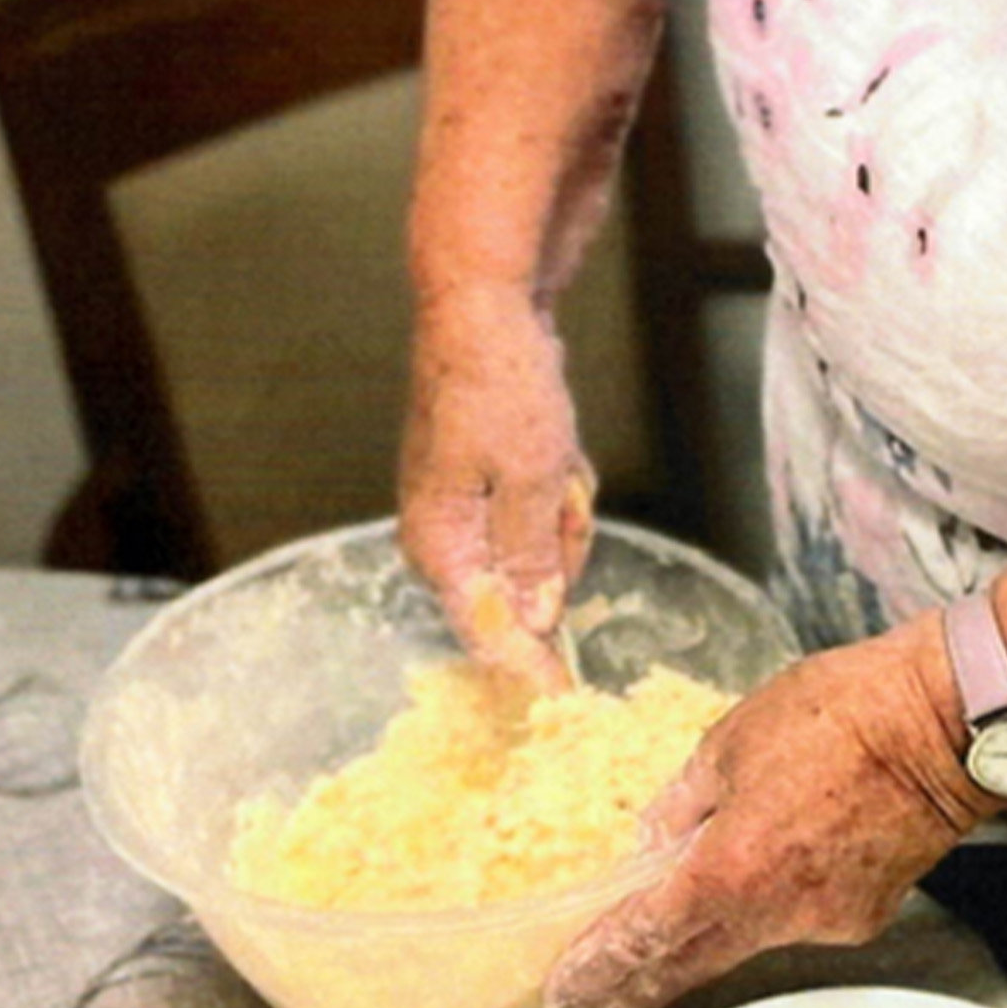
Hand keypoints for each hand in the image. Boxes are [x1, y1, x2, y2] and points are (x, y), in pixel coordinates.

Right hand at [399, 288, 595, 690]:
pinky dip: (557, 490)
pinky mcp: (484, 485)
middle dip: (557, 551)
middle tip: (561, 494)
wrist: (483, 311)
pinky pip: (538, 518)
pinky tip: (552, 449)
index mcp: (438, 543)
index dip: (529, 666)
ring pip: (537, 554)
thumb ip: (531, 559)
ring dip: (562, 515)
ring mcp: (462, 509)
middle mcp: (440, 535)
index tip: (568, 697)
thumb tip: (534, 622)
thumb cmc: (497, 386)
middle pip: (518, 594)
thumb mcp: (530, 478)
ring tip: (555, 461)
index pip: (483, 633)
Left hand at [539, 627, 998, 1007]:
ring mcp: (824, 921)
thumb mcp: (727, 744)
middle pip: (692, 962)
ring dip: (703, 936)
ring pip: (745, 939)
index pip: (648, 935)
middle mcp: (777, 912)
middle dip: (638, 984)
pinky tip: (766, 870)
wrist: (937, 727)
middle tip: (596, 1004)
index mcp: (731, 867)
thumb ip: (681, 805)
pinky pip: (794, 920)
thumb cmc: (832, 717)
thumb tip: (651, 843)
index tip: (567, 992)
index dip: (601, 966)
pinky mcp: (862, 918)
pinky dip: (765, 904)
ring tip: (663, 926)